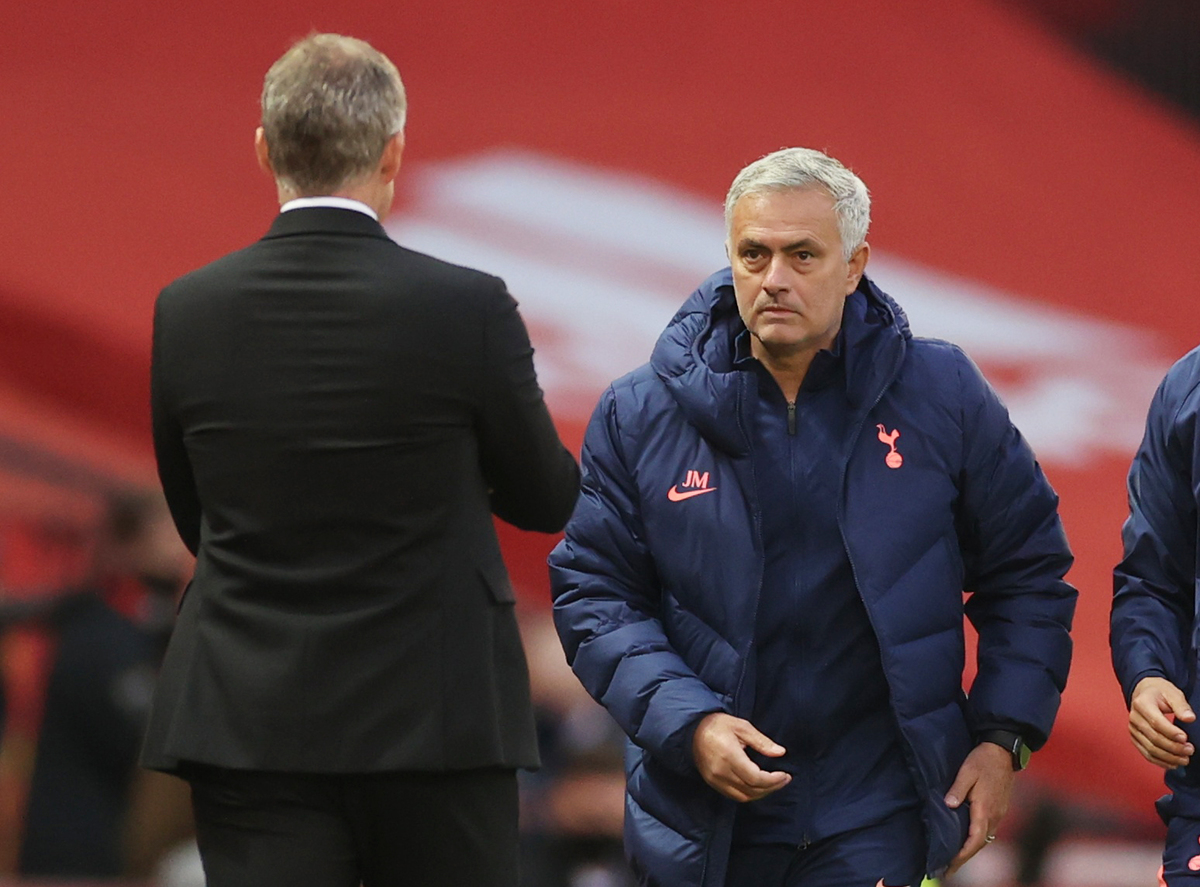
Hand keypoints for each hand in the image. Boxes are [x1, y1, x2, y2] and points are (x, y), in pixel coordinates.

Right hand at [691, 712, 790, 801]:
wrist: (692, 730)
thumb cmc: (718, 725)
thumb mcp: (742, 726)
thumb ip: (761, 741)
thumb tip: (780, 752)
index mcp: (729, 756)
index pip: (756, 778)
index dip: (773, 781)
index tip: (785, 775)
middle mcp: (721, 771)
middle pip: (752, 790)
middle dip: (772, 788)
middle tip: (784, 780)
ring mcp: (715, 780)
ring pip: (744, 796)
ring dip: (761, 794)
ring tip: (773, 784)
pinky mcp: (712, 783)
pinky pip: (734, 796)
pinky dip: (748, 794)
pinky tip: (757, 786)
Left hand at [943, 741, 1014, 874]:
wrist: (1003, 751)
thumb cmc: (982, 760)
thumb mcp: (967, 771)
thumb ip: (958, 789)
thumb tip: (949, 805)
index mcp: (985, 808)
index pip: (974, 839)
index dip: (962, 855)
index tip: (950, 865)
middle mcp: (994, 815)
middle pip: (979, 844)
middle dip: (964, 859)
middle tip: (947, 870)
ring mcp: (998, 813)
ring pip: (984, 839)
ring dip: (970, 851)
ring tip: (954, 861)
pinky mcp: (999, 809)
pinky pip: (987, 830)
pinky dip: (976, 841)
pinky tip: (967, 842)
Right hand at [1129, 676, 1195, 768]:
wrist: (1144, 693)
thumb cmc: (1160, 692)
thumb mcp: (1172, 693)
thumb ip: (1181, 706)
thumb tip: (1190, 718)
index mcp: (1142, 703)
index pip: (1156, 722)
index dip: (1171, 732)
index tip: (1185, 738)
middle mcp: (1134, 717)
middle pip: (1153, 738)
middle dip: (1173, 747)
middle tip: (1190, 750)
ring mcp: (1133, 729)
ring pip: (1150, 748)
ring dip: (1168, 757)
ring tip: (1184, 759)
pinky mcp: (1135, 738)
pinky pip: (1146, 753)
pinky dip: (1160, 761)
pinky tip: (1173, 764)